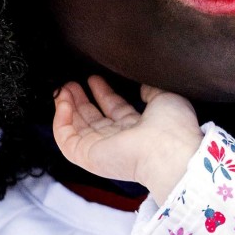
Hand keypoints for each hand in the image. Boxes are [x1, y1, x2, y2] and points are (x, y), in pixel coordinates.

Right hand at [53, 75, 203, 204]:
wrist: (168, 150)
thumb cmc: (173, 126)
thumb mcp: (166, 98)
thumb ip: (152, 90)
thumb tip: (143, 85)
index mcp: (139, 129)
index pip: (116, 110)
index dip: (104, 93)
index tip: (95, 78)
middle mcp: (120, 140)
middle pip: (94, 119)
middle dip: (81, 100)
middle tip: (71, 82)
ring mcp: (102, 149)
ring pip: (77, 128)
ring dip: (67, 107)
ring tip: (62, 88)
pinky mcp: (88, 156)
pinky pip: (67, 140)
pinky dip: (60, 122)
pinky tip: (63, 102)